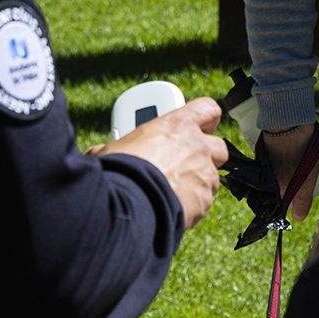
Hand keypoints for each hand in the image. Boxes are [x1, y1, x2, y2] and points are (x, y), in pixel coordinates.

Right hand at [98, 98, 228, 229]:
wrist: (132, 205)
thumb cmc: (122, 171)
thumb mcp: (112, 150)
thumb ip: (117, 147)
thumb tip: (99, 152)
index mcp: (178, 126)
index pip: (207, 109)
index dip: (205, 118)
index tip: (198, 125)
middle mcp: (198, 147)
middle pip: (219, 146)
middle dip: (206, 155)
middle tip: (185, 163)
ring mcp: (205, 176)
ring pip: (212, 178)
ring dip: (197, 183)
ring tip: (173, 191)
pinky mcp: (204, 202)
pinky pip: (203, 202)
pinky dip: (192, 206)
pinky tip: (172, 209)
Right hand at [260, 124, 318, 219]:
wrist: (288, 124)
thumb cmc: (310, 140)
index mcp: (301, 190)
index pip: (299, 212)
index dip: (300, 211)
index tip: (300, 211)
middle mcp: (283, 189)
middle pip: (284, 200)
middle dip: (289, 195)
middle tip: (296, 181)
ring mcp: (270, 180)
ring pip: (274, 189)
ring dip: (278, 184)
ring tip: (286, 170)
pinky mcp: (260, 167)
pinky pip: (266, 176)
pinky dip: (271, 172)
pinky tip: (277, 161)